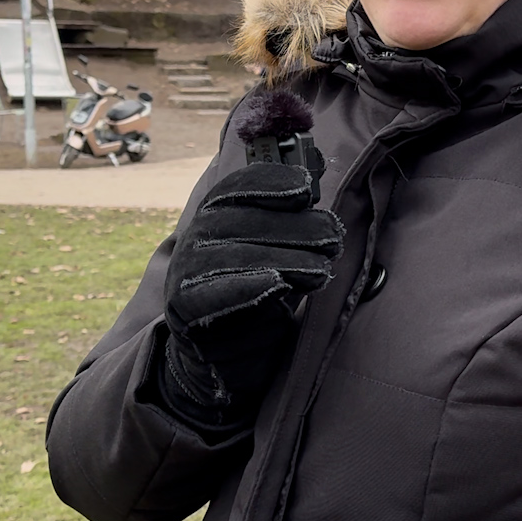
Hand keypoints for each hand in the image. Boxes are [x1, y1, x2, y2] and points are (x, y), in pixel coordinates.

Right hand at [159, 162, 341, 426]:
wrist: (224, 356)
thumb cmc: (262, 290)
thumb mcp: (280, 248)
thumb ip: (293, 211)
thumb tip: (315, 164)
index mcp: (216, 213)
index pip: (239, 186)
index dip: (273, 183)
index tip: (306, 190)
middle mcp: (196, 238)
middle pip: (246, 221)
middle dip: (297, 228)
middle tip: (334, 240)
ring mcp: (187, 275)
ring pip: (239, 257)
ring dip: (287, 261)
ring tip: (322, 271)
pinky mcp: (188, 312)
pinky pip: (220, 296)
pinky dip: (251, 289)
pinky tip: (279, 287)